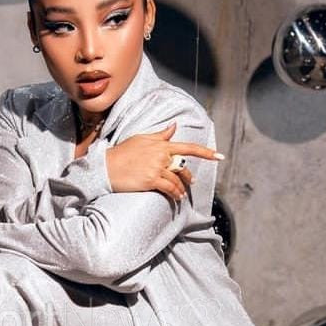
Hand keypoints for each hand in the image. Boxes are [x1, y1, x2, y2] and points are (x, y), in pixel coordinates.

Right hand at [105, 120, 222, 201]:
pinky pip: (169, 189)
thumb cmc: (122, 153)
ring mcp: (156, 167)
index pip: (188, 147)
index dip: (206, 152)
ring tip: (181, 195)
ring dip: (181, 189)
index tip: (220, 156)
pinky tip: (176, 198)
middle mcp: (161, 154)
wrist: (105, 167)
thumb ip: (160, 135)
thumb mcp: (141, 139)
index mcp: (161, 144)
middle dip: (189, 177)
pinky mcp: (151, 180)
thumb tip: (174, 126)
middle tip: (191, 183)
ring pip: (177, 180)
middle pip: (183, 167)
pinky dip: (175, 194)